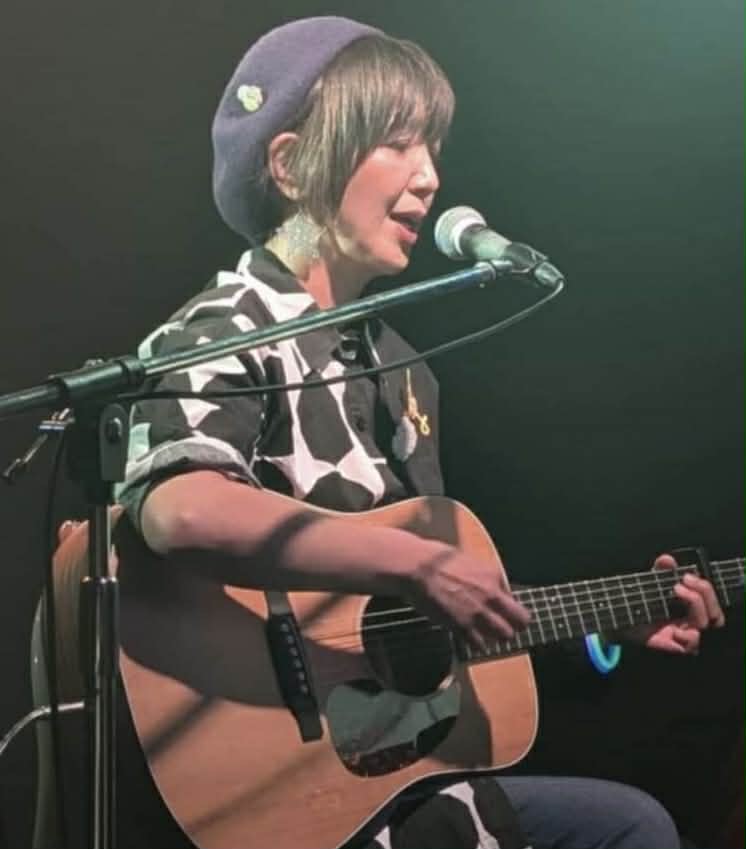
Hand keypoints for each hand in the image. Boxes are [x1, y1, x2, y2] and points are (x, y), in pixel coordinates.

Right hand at [406, 542, 530, 651]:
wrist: (417, 567)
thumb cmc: (436, 559)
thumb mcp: (468, 560)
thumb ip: (482, 576)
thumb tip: (487, 586)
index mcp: (493, 575)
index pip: (515, 599)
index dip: (508, 608)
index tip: (502, 612)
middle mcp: (492, 595)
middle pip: (521, 620)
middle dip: (514, 626)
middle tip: (505, 629)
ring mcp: (478, 612)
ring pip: (505, 635)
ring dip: (498, 637)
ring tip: (489, 637)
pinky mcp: (462, 626)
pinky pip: (480, 644)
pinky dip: (478, 645)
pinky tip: (472, 641)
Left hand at [625, 554, 725, 653]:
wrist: (619, 617)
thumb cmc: (639, 602)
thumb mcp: (650, 583)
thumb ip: (660, 571)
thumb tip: (668, 560)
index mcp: (690, 610)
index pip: (712, 603)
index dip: (705, 589)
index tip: (687, 575)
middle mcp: (689, 624)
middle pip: (715, 614)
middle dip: (703, 593)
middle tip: (682, 581)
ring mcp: (681, 637)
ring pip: (705, 627)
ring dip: (696, 606)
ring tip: (676, 591)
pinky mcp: (670, 647)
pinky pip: (688, 646)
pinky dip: (686, 636)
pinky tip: (673, 626)